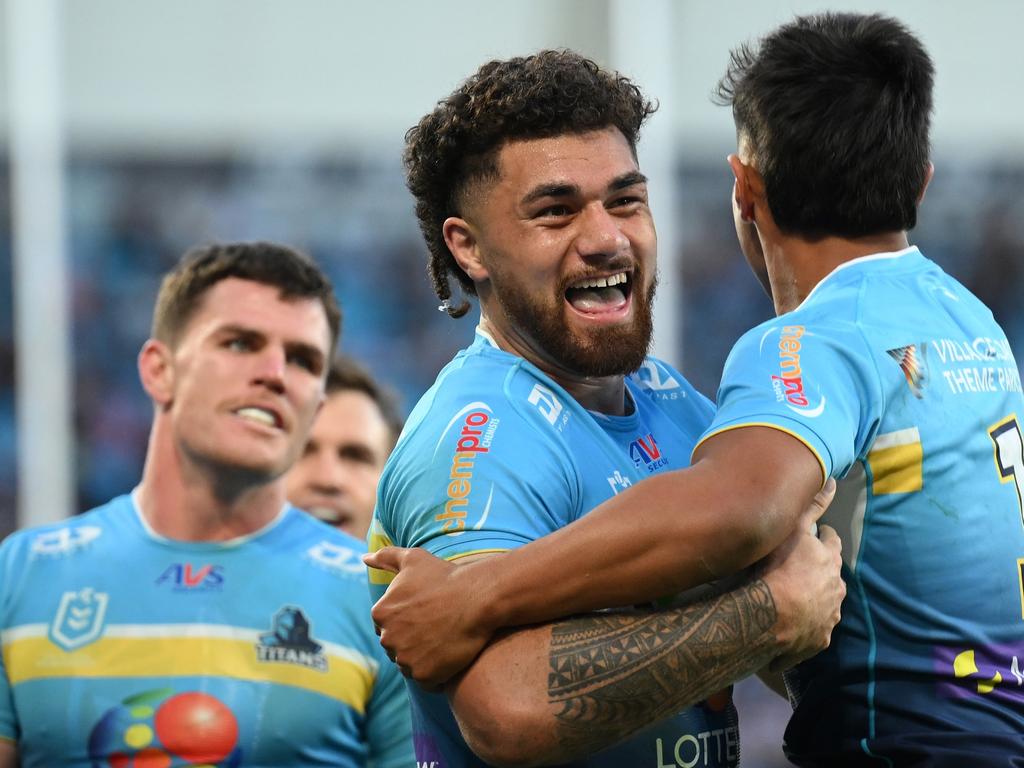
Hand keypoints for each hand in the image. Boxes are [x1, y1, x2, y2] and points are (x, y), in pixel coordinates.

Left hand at [364, 547, 497, 688]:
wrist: (477, 598)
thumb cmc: (446, 576)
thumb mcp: (414, 559)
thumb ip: (386, 557)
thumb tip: (364, 557)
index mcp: (380, 613)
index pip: (385, 625)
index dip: (405, 621)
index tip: (424, 615)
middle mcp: (387, 638)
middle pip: (395, 646)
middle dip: (411, 640)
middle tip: (436, 629)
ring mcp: (405, 659)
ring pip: (409, 665)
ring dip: (422, 658)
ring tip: (443, 642)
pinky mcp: (424, 676)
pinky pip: (426, 681)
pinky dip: (436, 674)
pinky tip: (449, 657)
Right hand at [760, 479, 845, 671]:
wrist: (768, 617)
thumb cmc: (777, 569)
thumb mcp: (793, 530)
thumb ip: (812, 506)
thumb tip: (834, 482)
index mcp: (829, 562)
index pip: (832, 543)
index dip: (823, 537)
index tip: (814, 535)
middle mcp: (835, 590)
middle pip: (832, 576)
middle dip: (820, 571)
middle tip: (799, 568)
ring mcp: (828, 618)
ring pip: (825, 604)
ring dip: (813, 600)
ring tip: (791, 599)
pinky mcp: (817, 641)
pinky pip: (812, 631)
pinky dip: (804, 626)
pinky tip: (788, 626)